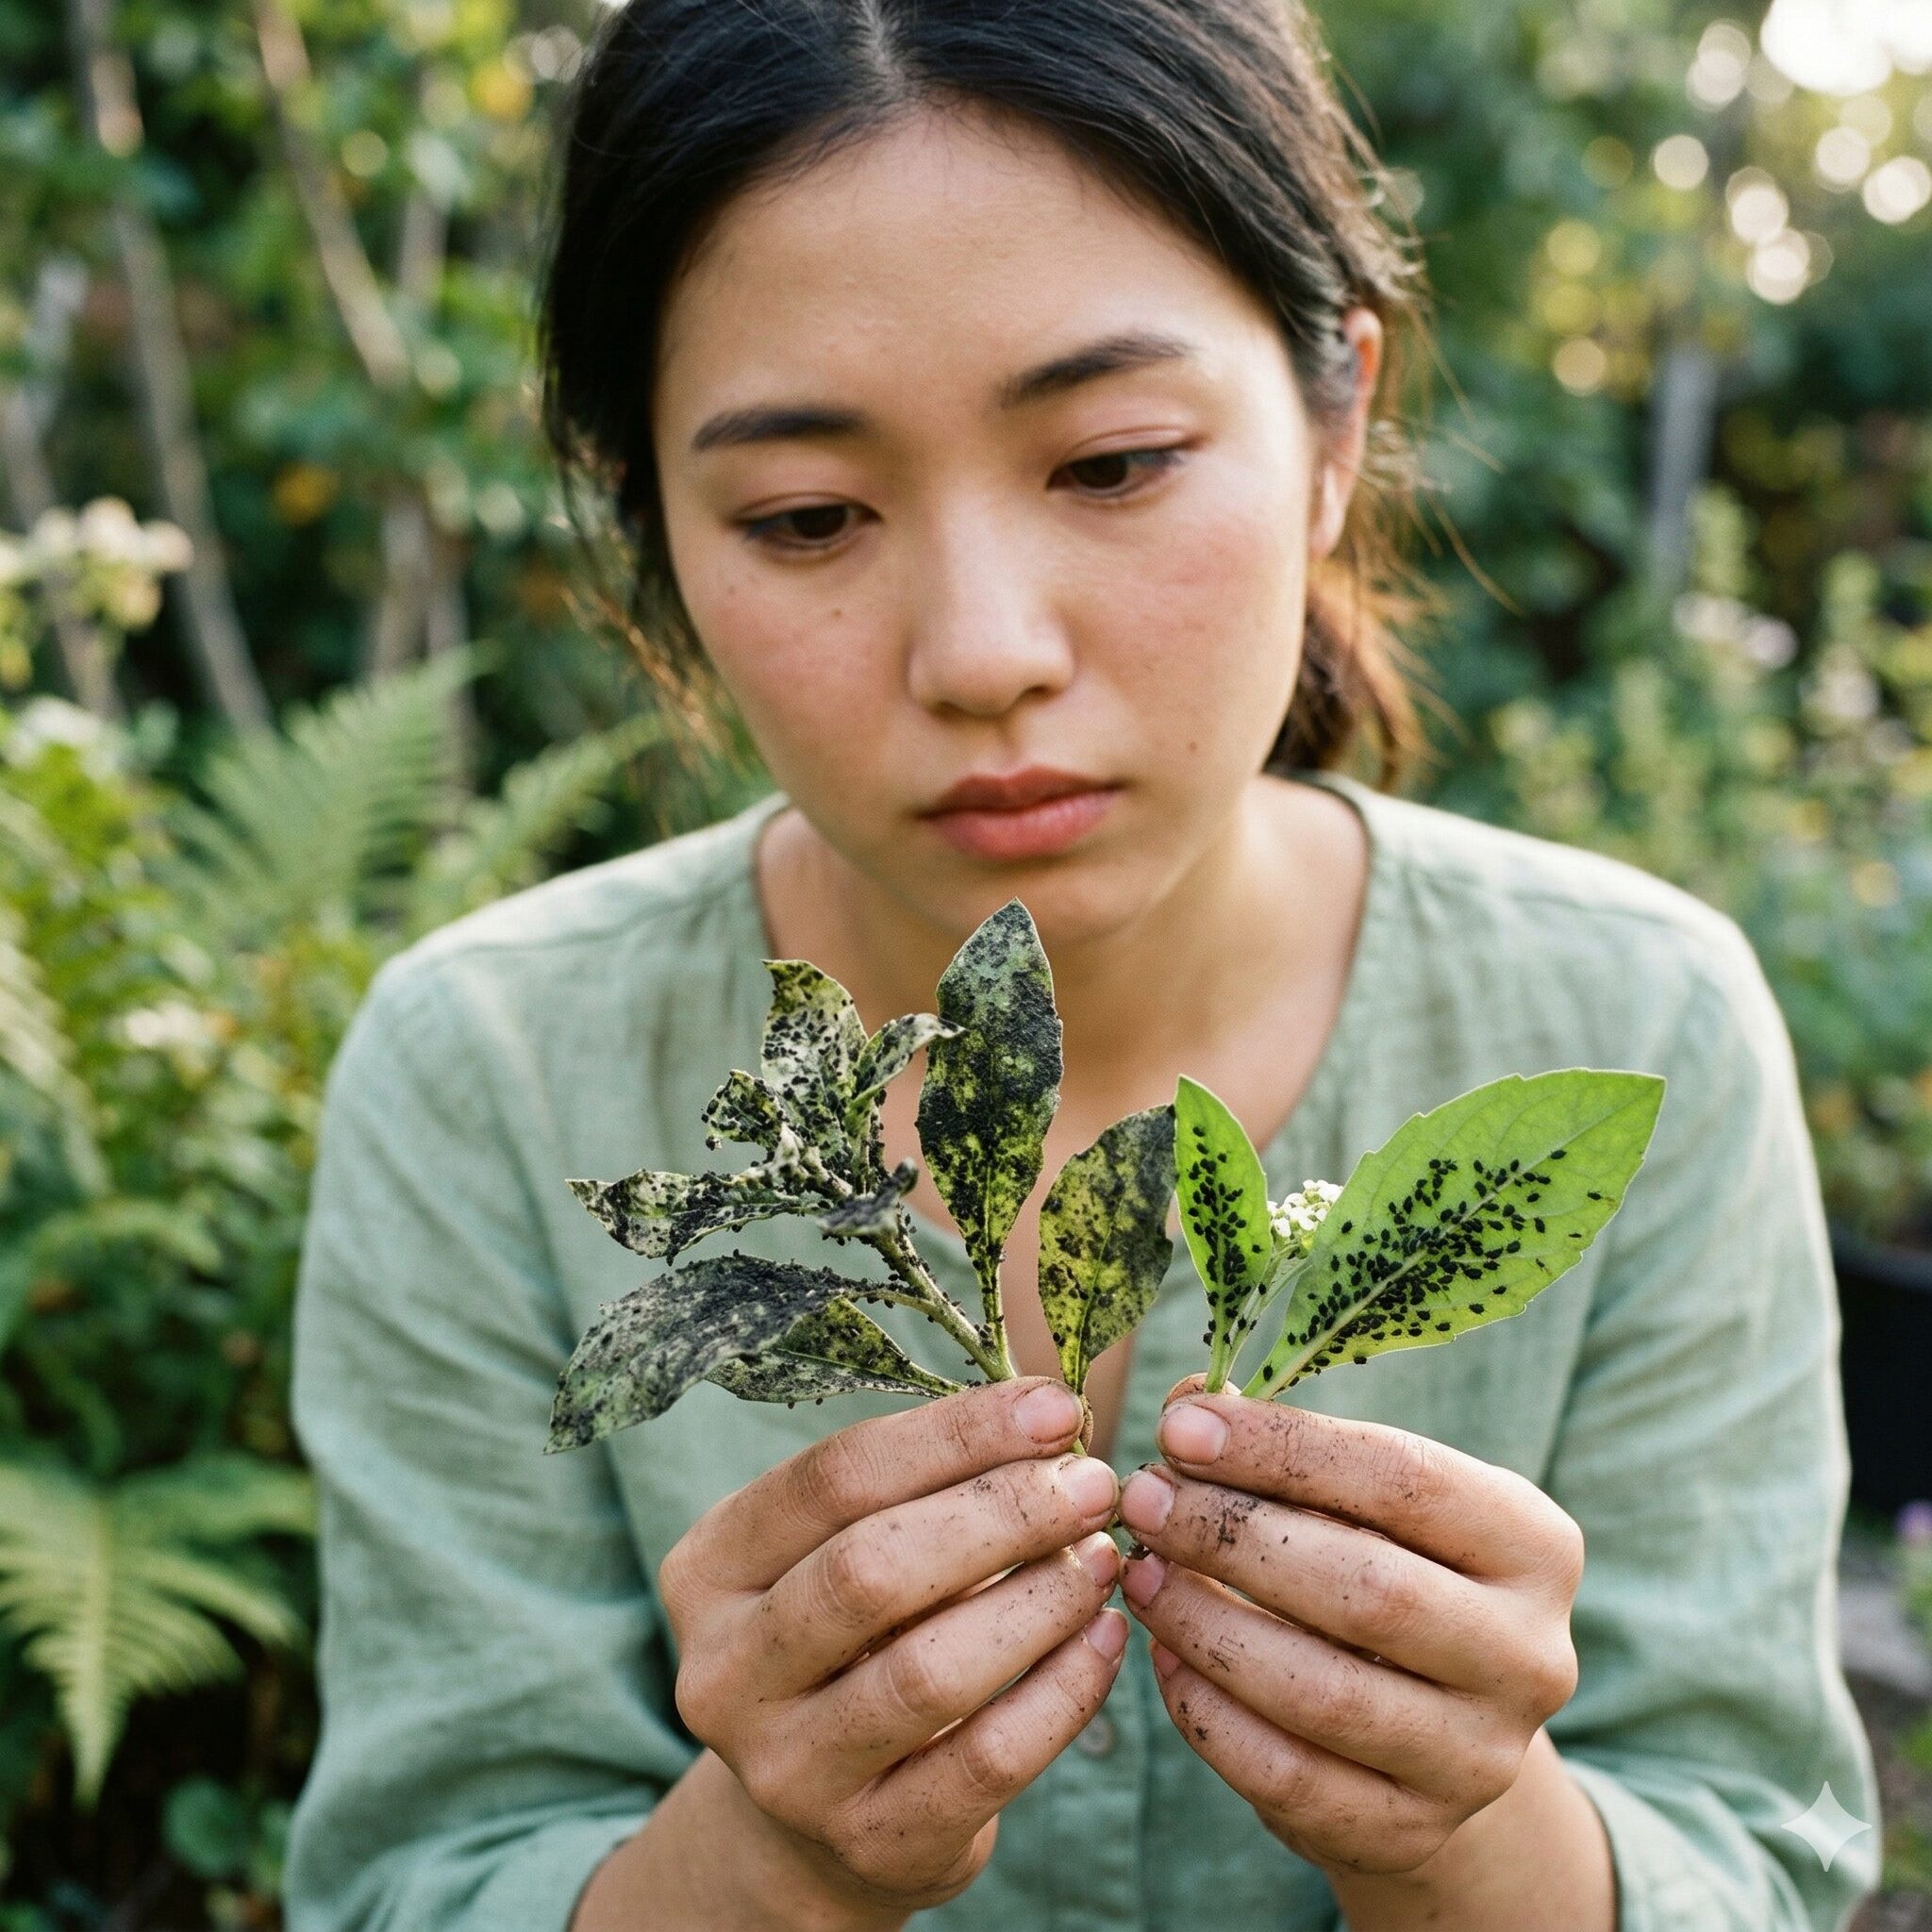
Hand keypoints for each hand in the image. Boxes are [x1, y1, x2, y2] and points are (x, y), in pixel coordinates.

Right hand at [656, 1377, 1126, 1921]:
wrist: (819, 1817)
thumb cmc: (855, 1637)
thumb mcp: (847, 1548)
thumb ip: (921, 1486)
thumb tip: (1048, 1419)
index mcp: (709, 1568)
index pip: (831, 1479)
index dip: (952, 1435)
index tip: (1054, 1408)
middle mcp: (725, 1671)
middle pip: (870, 1569)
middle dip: (1001, 1514)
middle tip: (1093, 1483)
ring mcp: (788, 1770)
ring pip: (928, 1671)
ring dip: (1039, 1600)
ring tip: (1104, 1557)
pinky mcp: (869, 1843)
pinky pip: (986, 1760)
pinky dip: (1062, 1689)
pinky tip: (1105, 1638)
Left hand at [1117, 1375, 1584, 1882]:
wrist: (1431, 1726)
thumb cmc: (1381, 1566)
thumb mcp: (1362, 1499)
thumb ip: (1285, 1447)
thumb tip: (1188, 1403)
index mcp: (1534, 1544)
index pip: (1406, 1478)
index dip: (1283, 1448)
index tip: (1179, 1426)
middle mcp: (1531, 1655)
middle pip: (1368, 1589)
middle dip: (1233, 1537)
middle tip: (1143, 1499)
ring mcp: (1480, 1757)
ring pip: (1323, 1692)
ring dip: (1208, 1625)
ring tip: (1142, 1573)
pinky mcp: (1412, 1834)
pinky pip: (1289, 1777)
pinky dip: (1209, 1715)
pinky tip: (1164, 1658)